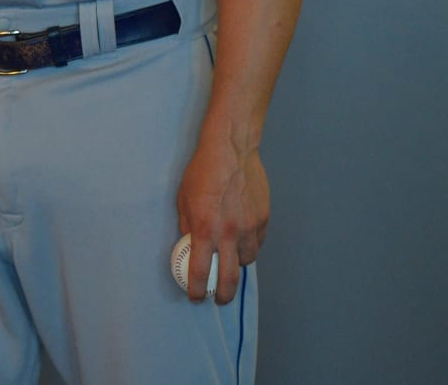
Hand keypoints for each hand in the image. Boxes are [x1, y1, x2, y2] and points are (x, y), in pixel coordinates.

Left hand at [175, 122, 269, 304]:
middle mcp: (229, 232)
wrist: (231, 149)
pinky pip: (258, 242)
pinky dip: (250, 246)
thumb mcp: (183, 198)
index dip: (196, 289)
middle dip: (224, 294)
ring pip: (247, 260)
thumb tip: (189, 244)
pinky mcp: (264, 219)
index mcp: (204, 229)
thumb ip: (187, 225)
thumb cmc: (201, 171)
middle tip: (219, 299)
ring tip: (231, 262)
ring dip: (238, 266)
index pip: (199, 271)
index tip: (195, 297)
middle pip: (230, 277)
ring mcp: (249, 227)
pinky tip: (243, 240)